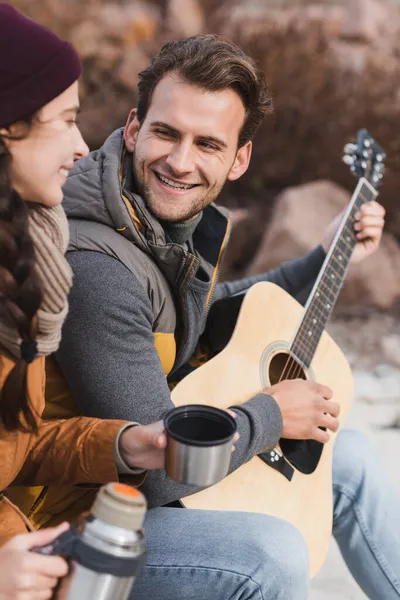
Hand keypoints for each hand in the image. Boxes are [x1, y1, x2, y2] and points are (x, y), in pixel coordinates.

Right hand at [0, 523, 68, 599]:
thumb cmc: (2, 558)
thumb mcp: (19, 542)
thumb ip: (44, 536)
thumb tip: (65, 527)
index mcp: (28, 562)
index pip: (60, 567)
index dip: (59, 562)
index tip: (52, 558)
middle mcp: (27, 581)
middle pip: (56, 580)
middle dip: (51, 572)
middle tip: (40, 567)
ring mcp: (23, 596)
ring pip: (49, 592)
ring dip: (45, 584)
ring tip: (33, 577)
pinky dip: (37, 594)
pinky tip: (28, 587)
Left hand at [119, 412, 239, 469]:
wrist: (129, 452)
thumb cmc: (137, 437)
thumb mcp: (144, 435)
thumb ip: (153, 437)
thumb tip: (162, 440)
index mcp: (177, 421)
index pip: (200, 414)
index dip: (217, 413)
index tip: (231, 414)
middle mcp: (182, 430)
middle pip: (206, 428)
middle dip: (223, 429)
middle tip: (236, 434)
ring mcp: (182, 443)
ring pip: (204, 442)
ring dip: (219, 443)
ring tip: (233, 445)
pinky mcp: (178, 456)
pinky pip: (196, 455)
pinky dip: (208, 456)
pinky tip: (218, 460)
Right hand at [266, 379, 339, 442]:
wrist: (267, 413)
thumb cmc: (274, 397)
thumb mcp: (287, 383)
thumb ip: (300, 384)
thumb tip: (304, 386)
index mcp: (312, 389)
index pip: (329, 392)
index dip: (326, 397)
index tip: (323, 400)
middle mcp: (317, 403)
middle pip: (335, 408)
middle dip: (334, 412)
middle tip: (331, 415)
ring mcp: (315, 418)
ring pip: (334, 424)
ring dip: (333, 426)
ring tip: (330, 428)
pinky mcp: (310, 431)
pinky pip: (325, 437)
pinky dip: (323, 438)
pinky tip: (320, 437)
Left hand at [322, 201, 384, 263]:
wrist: (330, 250)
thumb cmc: (334, 235)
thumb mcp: (340, 219)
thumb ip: (349, 210)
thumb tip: (355, 202)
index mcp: (364, 217)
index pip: (376, 207)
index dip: (371, 205)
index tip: (361, 207)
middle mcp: (370, 225)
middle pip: (381, 212)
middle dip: (369, 212)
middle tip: (356, 217)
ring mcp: (372, 234)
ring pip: (380, 221)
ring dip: (366, 222)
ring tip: (355, 228)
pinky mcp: (373, 244)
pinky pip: (377, 232)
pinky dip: (367, 231)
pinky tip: (358, 236)